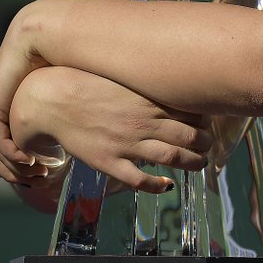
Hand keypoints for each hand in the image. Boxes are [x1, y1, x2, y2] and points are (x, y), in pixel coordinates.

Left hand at [0, 0, 52, 175]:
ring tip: (36, 174)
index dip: (22, 161)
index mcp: (11, 100)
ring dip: (12, 167)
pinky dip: (10, 154)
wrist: (49, 30)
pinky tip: (29, 160)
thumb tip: (89, 119)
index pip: (6, 140)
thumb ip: (66, 105)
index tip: (45, 172)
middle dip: (15, 170)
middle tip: (38, 180)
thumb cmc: (66, 53)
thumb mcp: (62, 87)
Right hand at [0, 65, 212, 194]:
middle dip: (205, 142)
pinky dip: (159, 185)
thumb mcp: (124, 76)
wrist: (52, 99)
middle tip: (208, 145)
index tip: (210, 122)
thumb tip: (171, 77)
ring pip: (173, 158)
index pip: (192, 110)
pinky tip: (167, 185)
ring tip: (200, 164)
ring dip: (192, 163)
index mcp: (148, 97)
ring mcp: (127, 142)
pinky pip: (141, 179)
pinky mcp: (110, 162)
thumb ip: (148, 81)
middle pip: (190, 136)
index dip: (207, 119)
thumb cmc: (88, 83)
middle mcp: (143, 120)